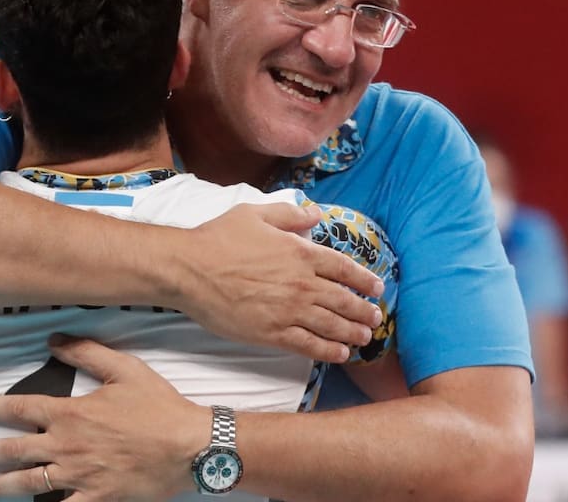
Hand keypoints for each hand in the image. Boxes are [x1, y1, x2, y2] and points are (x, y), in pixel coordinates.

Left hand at [0, 335, 207, 501]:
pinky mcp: (95, 500)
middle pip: (13, 450)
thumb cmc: (158, 407)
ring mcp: (78, 477)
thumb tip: (52, 339)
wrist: (189, 447)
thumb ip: (86, 351)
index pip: (19, 409)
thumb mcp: (125, 369)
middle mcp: (66, 446)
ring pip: (27, 483)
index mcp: (71, 413)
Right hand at [173, 202, 384, 362]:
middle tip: (375, 318)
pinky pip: (309, 345)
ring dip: (353, 333)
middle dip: (364, 311)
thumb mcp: (255, 213)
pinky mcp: (272, 333)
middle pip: (344, 300)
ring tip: (365, 338)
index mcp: (301, 253)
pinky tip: (340, 354)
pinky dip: (329, 351)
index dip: (365, 280)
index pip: (344, 269)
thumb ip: (289, 214)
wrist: (190, 269)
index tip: (377, 287)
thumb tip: (315, 214)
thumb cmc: (218, 238)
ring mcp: (288, 311)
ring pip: (332, 325)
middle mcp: (301, 283)